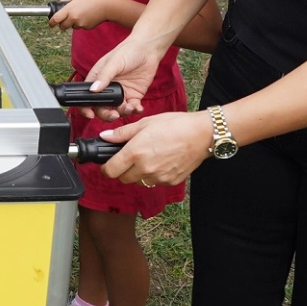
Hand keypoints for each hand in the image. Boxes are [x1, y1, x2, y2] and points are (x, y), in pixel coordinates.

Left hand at [49, 0, 120, 30]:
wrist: (108, 6)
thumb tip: (60, 1)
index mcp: (70, 9)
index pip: (56, 19)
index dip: (51, 23)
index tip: (50, 24)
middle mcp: (73, 18)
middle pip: (62, 26)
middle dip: (62, 24)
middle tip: (65, 19)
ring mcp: (80, 24)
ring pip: (72, 26)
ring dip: (73, 23)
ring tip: (82, 13)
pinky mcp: (87, 27)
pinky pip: (81, 26)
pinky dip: (81, 23)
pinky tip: (88, 16)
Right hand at [80, 35, 170, 119]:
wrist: (148, 50)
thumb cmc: (128, 51)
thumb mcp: (114, 62)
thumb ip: (104, 76)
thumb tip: (93, 90)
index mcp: (97, 80)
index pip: (87, 97)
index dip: (86, 108)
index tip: (90, 114)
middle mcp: (108, 88)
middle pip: (101, 108)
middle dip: (106, 115)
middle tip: (114, 115)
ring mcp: (121, 93)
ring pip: (117, 110)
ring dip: (122, 112)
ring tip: (129, 107)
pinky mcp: (134, 95)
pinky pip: (132, 108)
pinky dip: (135, 111)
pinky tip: (137, 107)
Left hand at [97, 110, 212, 187]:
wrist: (202, 134)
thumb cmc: (175, 125)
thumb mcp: (145, 123)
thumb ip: (122, 133)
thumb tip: (104, 136)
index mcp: (135, 153)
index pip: (110, 171)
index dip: (106, 168)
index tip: (107, 164)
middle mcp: (146, 168)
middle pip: (123, 179)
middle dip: (122, 170)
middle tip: (129, 158)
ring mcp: (159, 177)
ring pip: (139, 182)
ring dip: (138, 174)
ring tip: (148, 158)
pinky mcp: (170, 181)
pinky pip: (155, 182)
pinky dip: (154, 175)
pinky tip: (161, 162)